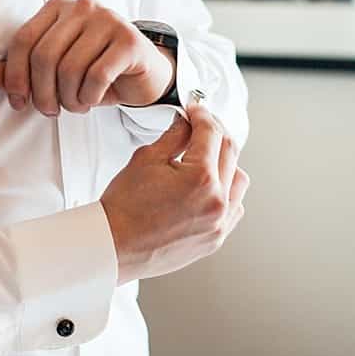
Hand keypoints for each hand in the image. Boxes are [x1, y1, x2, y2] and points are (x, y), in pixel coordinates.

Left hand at [0, 0, 172, 113]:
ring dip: (69, 99)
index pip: (24, 39)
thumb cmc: (99, 69)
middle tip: (50, 111)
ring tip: (76, 106)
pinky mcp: (129, 41)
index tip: (18, 101)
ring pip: (70, 69)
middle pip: (44, 56)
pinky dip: (90, 97)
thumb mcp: (58, 69)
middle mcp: (82, 6)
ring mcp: (108, 20)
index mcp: (58, 7)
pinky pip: (97, 76)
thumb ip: (25, 70)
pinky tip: (92, 101)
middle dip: (43, 93)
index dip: (15, 75)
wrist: (145, 72)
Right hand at [100, 105, 247, 284]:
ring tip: (204, 158)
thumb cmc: (125, 207)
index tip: (196, 110)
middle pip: (230, 152)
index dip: (203, 114)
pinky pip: (234, 207)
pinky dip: (226, 192)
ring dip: (225, 163)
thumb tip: (187, 123)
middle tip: (200, 126)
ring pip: (238, 180)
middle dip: (215, 133)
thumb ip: (174, 136)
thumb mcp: (147, 159)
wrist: (115, 245)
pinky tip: (207, 187)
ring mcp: (219, 223)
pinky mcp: (216, 238)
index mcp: (201, 179)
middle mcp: (217, 202)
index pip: (212, 133)